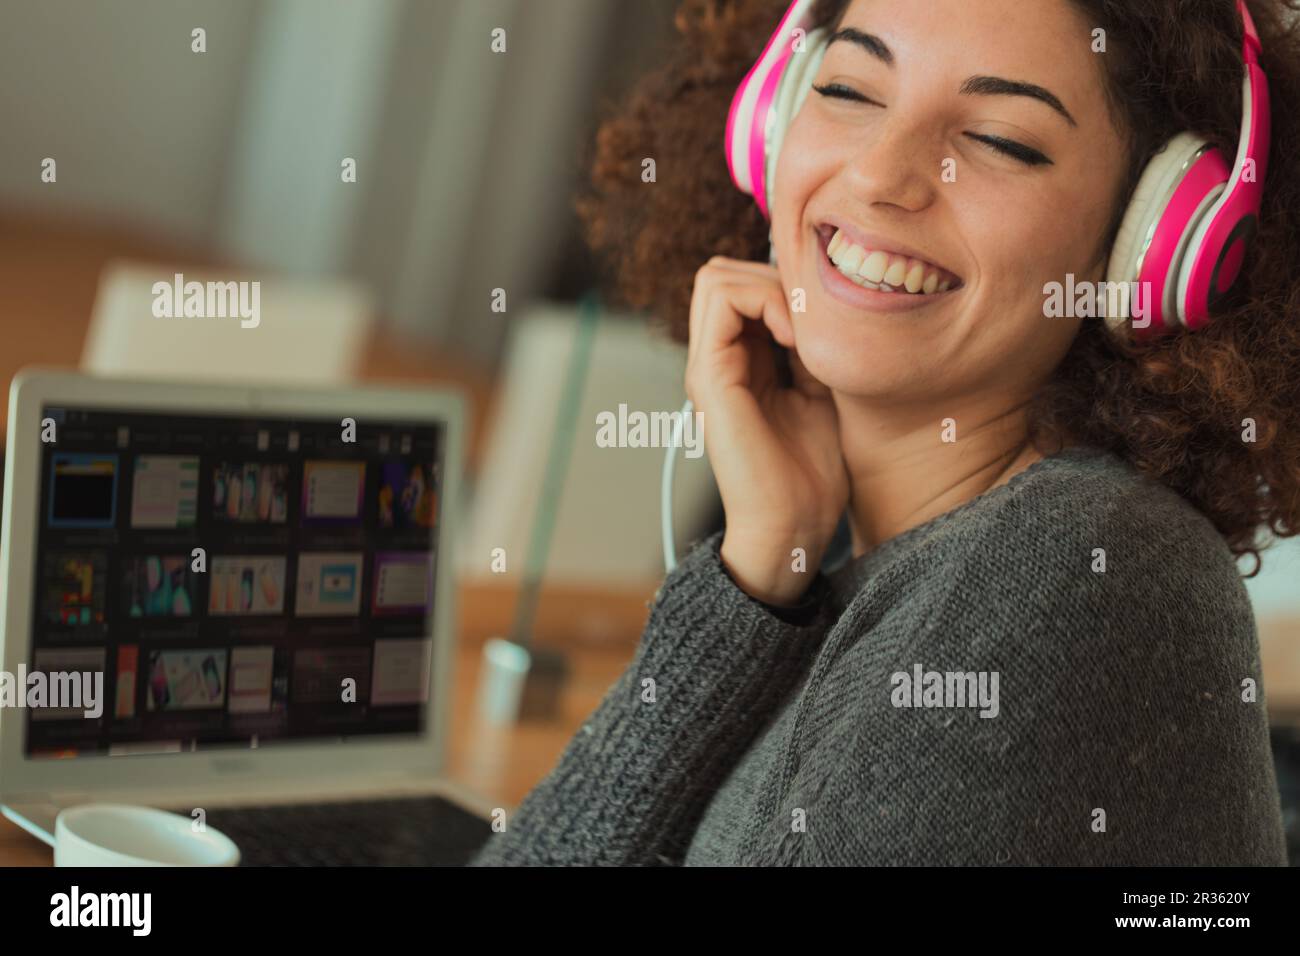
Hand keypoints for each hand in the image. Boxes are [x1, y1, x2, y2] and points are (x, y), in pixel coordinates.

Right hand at [686, 257, 848, 606]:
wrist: (795, 525)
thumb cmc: (812, 473)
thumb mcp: (821, 390)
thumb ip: (810, 345)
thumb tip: (817, 295)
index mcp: (738, 364)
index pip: (743, 285)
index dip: (784, 285)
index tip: (823, 322)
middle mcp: (715, 360)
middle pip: (723, 272)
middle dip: (774, 278)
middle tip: (812, 321)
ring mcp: (708, 367)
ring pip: (716, 277)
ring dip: (768, 286)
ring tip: (801, 329)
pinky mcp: (709, 377)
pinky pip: (722, 300)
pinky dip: (764, 301)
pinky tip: (795, 339)